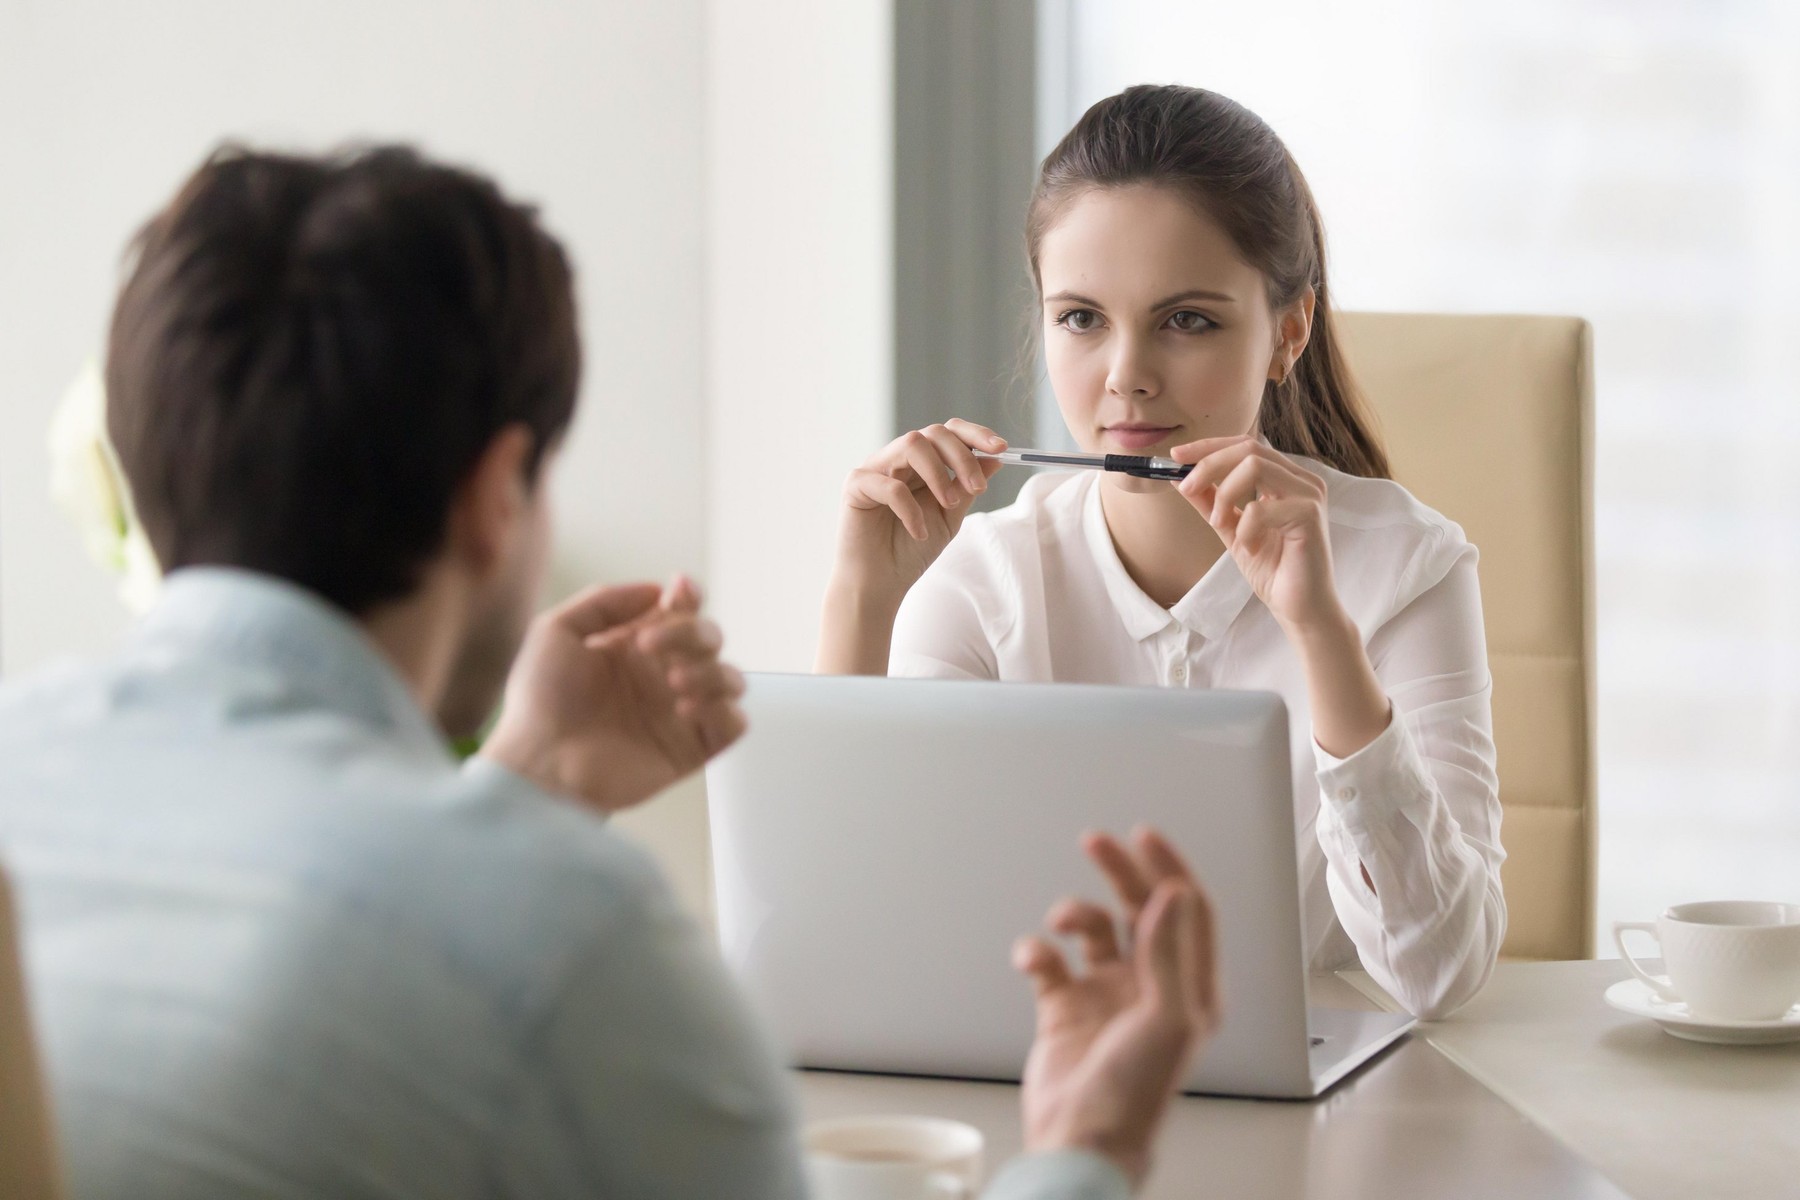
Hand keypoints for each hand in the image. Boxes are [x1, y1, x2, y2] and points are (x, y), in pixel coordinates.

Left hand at [480, 576, 746, 813]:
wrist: (541, 762)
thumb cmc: (539, 702)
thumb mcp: (556, 630)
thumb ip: (605, 600)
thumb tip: (657, 590)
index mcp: (634, 647)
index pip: (680, 612)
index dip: (690, 596)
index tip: (681, 591)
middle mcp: (662, 676)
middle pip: (710, 639)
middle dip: (692, 633)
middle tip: (652, 646)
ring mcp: (679, 714)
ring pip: (732, 679)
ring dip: (712, 672)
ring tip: (675, 682)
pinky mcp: (690, 750)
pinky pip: (734, 724)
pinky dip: (722, 710)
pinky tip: (686, 709)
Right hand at [830, 419, 1008, 603]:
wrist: (880, 585)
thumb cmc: (910, 551)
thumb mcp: (949, 517)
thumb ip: (966, 488)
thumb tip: (995, 460)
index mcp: (919, 464)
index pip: (947, 433)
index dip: (975, 435)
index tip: (1001, 449)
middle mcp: (896, 460)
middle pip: (933, 433)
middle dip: (963, 457)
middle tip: (978, 487)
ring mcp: (874, 469)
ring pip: (912, 444)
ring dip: (938, 473)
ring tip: (948, 505)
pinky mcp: (855, 486)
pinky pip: (890, 485)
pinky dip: (911, 509)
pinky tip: (918, 533)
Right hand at [1013, 828, 1220, 1188]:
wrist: (1081, 1138)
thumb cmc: (1136, 1093)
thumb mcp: (1169, 1018)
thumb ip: (1169, 951)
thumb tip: (1175, 894)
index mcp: (1189, 986)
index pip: (1186, 911)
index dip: (1169, 869)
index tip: (1144, 837)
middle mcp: (1150, 984)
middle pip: (1139, 909)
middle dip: (1120, 872)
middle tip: (1096, 841)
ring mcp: (1106, 994)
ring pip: (1093, 930)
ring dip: (1075, 914)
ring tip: (1062, 921)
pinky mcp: (1065, 1007)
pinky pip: (1049, 961)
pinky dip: (1036, 950)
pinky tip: (1034, 958)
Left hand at [1170, 436, 1344, 634]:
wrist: (1299, 607)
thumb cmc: (1273, 569)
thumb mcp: (1231, 529)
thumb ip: (1210, 502)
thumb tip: (1178, 479)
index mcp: (1285, 478)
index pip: (1245, 445)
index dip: (1208, 446)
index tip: (1175, 455)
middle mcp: (1301, 479)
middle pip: (1248, 448)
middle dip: (1209, 465)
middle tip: (1186, 487)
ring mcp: (1309, 494)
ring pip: (1255, 466)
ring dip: (1224, 495)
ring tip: (1218, 524)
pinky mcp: (1310, 514)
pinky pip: (1261, 507)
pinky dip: (1244, 528)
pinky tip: (1249, 548)